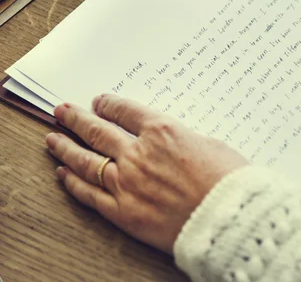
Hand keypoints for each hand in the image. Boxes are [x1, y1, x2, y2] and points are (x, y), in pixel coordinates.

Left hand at [46, 94, 247, 253]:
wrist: (228, 217)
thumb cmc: (228, 180)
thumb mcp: (210, 144)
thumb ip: (182, 140)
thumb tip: (169, 142)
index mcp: (162, 131)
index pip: (126, 111)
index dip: (109, 104)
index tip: (99, 102)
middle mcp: (138, 153)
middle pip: (98, 131)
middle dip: (77, 119)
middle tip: (62, 111)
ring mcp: (127, 183)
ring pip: (86, 160)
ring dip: (66, 147)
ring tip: (53, 139)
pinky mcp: (123, 212)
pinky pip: (90, 194)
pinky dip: (73, 183)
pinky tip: (63, 174)